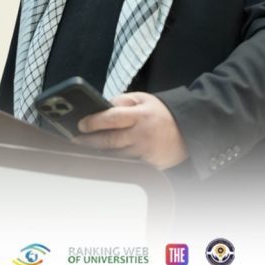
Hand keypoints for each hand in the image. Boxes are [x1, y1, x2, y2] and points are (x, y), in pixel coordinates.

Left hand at [72, 92, 188, 169]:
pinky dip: (113, 160)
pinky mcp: (147, 165)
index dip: (94, 122)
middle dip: (89, 140)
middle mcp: (141, 134)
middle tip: (76, 139)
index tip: (81, 124)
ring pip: (115, 154)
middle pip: (109, 139)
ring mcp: (144, 151)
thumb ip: (123, 100)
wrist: (187, 132)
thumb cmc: (163, 114)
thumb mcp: (145, 99)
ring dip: (99, 151)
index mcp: (140, 115)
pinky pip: (125, 163)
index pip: (112, 118)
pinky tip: (104, 156)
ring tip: (87, 146)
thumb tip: (102, 106)